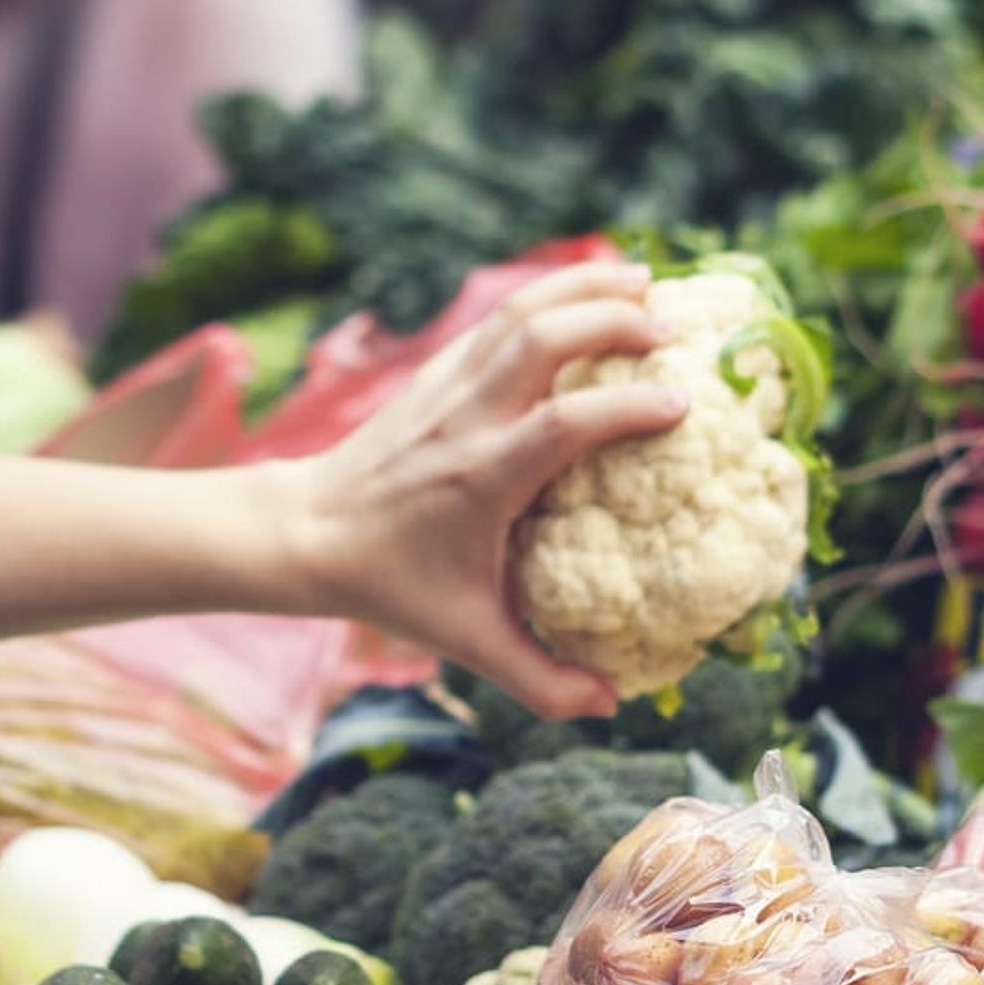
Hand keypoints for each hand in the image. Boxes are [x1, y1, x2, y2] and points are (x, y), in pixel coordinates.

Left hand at [266, 256, 681, 719]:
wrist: (303, 534)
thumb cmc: (390, 586)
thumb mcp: (464, 640)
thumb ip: (538, 678)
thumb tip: (610, 705)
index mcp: (480, 477)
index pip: (561, 424)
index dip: (623, 408)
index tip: (680, 404)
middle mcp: (464, 419)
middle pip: (540, 337)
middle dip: (609, 317)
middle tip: (671, 325)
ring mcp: (445, 387)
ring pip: (516, 311)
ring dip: (581, 287)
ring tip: (644, 279)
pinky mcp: (434, 373)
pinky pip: (496, 319)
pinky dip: (546, 295)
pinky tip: (586, 290)